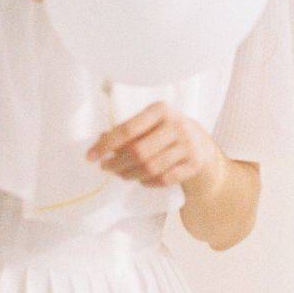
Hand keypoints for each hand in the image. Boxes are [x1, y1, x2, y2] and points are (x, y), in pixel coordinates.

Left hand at [85, 100, 224, 191]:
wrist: (202, 145)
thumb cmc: (167, 132)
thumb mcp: (150, 124)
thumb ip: (126, 131)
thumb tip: (100, 140)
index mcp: (160, 110)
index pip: (127, 129)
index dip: (106, 144)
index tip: (90, 156)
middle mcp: (176, 125)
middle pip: (138, 152)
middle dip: (116, 163)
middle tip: (105, 168)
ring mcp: (187, 145)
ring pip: (150, 168)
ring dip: (130, 174)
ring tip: (121, 174)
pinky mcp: (194, 164)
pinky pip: (164, 179)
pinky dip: (148, 182)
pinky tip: (141, 179)